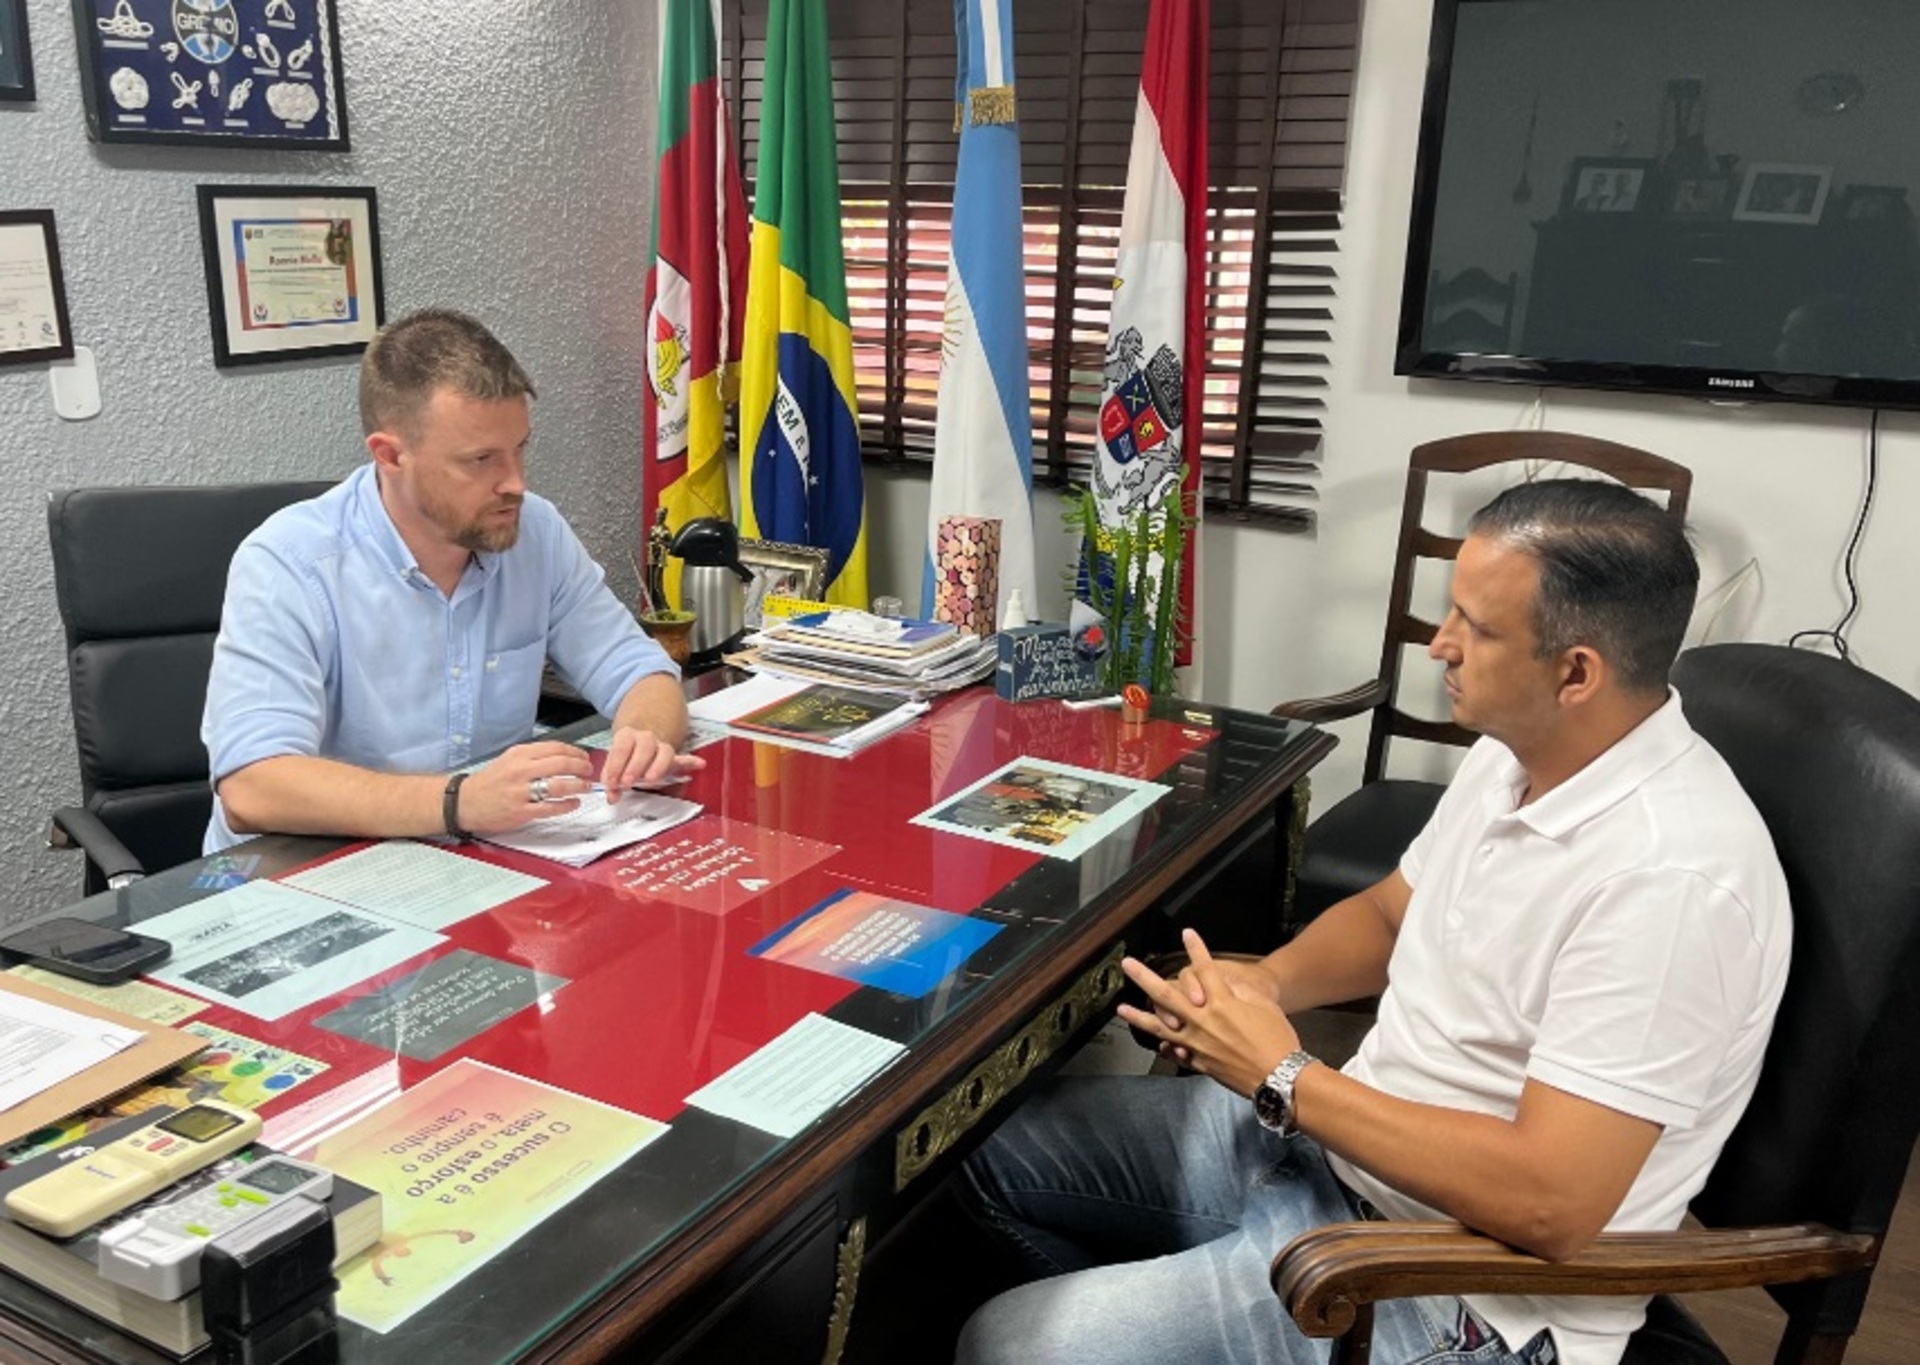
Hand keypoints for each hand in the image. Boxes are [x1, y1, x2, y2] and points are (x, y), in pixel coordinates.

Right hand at [456, 742, 595, 832]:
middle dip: (581, 767)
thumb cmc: (489, 782)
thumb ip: (533, 757)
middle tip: (589, 771)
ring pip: (558, 785)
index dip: (575, 752)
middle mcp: (521, 770)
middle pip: (561, 764)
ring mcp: (521, 791)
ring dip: (578, 785)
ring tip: (585, 786)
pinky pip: (551, 807)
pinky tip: (573, 803)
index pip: (555, 748)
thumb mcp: (509, 760)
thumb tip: (563, 757)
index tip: (583, 756)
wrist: (465, 802)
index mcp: (519, 754)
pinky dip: (567, 805)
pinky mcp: (521, 811)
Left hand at [600, 726, 706, 795]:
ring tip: (650, 780)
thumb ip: (611, 779)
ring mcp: (661, 746)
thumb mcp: (613, 762)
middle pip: (644, 747)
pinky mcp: (672, 758)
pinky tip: (700, 764)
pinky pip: (683, 758)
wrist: (638, 737)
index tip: (611, 783)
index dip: (616, 765)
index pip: (621, 748)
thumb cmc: (624, 754)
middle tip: (627, 783)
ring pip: (665, 752)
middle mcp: (645, 737)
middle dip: (635, 766)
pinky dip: (691, 762)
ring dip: (658, 767)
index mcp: (627, 735)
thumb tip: (612, 796)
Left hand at [1117, 928, 1301, 1096]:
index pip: (1204, 968)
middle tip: (1127, 964)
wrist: (1280, 1078)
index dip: (1196, 948)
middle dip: (1144, 977)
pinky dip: (1163, 1046)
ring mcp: (1197, 1044)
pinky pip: (1174, 1052)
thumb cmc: (1278, 1040)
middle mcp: (1203, 1021)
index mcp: (1221, 1003)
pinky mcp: (1199, 1063)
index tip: (1187, 933)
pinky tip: (1154, 1042)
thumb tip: (1225, 987)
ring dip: (1138, 1016)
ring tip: (1121, 1008)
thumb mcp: (1264, 1005)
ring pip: (1160, 1027)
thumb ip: (1240, 993)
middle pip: (1166, 995)